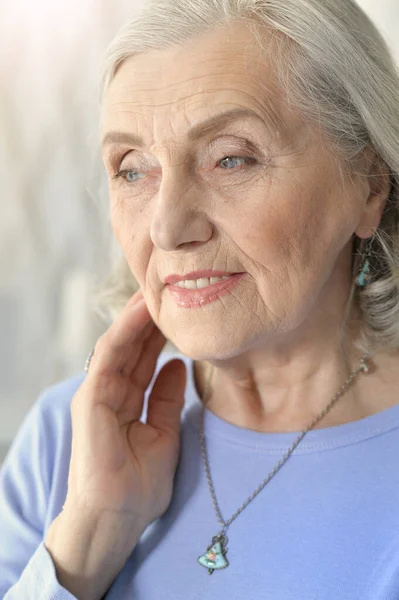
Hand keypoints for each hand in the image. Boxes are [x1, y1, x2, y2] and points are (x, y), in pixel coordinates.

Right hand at [66, 288, 185, 526]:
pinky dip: (125, 332)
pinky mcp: (90, 398)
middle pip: (134, 345)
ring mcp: (98, 393)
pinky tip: (143, 312)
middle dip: (151, 317)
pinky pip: (109, 356)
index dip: (161, 332)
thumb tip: (179, 366)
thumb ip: (167, 399)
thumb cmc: (139, 484)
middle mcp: (112, 392)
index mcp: (129, 400)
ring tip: (158, 288)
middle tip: (172, 287)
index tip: (183, 308)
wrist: (117, 519)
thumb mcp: (164, 433)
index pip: (146, 357)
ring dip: (138, 316)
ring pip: (120, 343)